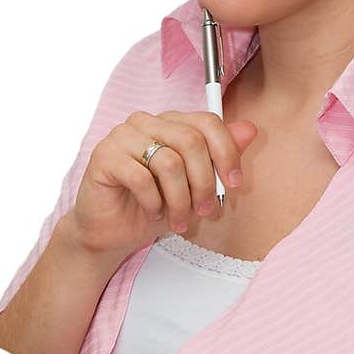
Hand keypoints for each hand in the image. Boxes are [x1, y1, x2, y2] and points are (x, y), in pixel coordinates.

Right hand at [68, 109, 257, 262]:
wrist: (112, 232)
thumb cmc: (153, 205)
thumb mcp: (195, 185)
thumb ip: (219, 156)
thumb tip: (249, 129)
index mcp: (169, 122)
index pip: (206, 122)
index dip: (226, 152)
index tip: (234, 183)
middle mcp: (145, 122)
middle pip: (190, 141)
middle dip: (205, 182)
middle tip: (205, 210)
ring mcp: (122, 136)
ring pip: (169, 162)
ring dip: (180, 199)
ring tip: (178, 218)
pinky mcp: (104, 156)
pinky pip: (141, 178)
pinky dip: (154, 202)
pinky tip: (153, 212)